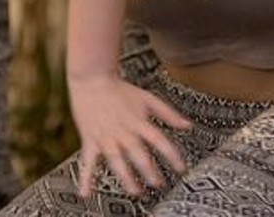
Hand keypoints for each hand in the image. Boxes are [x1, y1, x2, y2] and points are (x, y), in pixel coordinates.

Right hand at [68, 73, 191, 197]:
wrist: (93, 79)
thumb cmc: (121, 89)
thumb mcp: (149, 99)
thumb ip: (169, 114)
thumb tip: (188, 125)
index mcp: (139, 123)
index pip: (160, 141)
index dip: (172, 156)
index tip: (181, 169)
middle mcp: (124, 132)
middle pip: (139, 155)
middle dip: (150, 171)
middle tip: (158, 184)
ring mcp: (106, 138)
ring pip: (117, 161)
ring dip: (127, 178)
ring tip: (135, 191)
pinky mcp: (90, 140)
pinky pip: (88, 162)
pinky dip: (86, 178)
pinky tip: (85, 193)